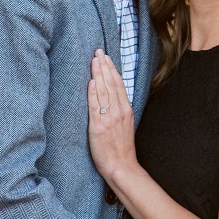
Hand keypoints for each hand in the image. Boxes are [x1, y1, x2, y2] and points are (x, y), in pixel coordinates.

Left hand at [86, 50, 136, 184]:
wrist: (121, 166)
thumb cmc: (121, 149)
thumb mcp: (125, 126)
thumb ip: (119, 111)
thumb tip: (112, 98)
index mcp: (126, 110)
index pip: (119, 85)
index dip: (112, 70)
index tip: (106, 57)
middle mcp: (119, 111)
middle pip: (111, 84)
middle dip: (105, 67)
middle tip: (98, 52)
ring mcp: (109, 118)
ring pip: (104, 91)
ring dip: (99, 74)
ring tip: (94, 60)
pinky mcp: (99, 126)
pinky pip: (96, 106)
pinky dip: (94, 93)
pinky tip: (91, 81)